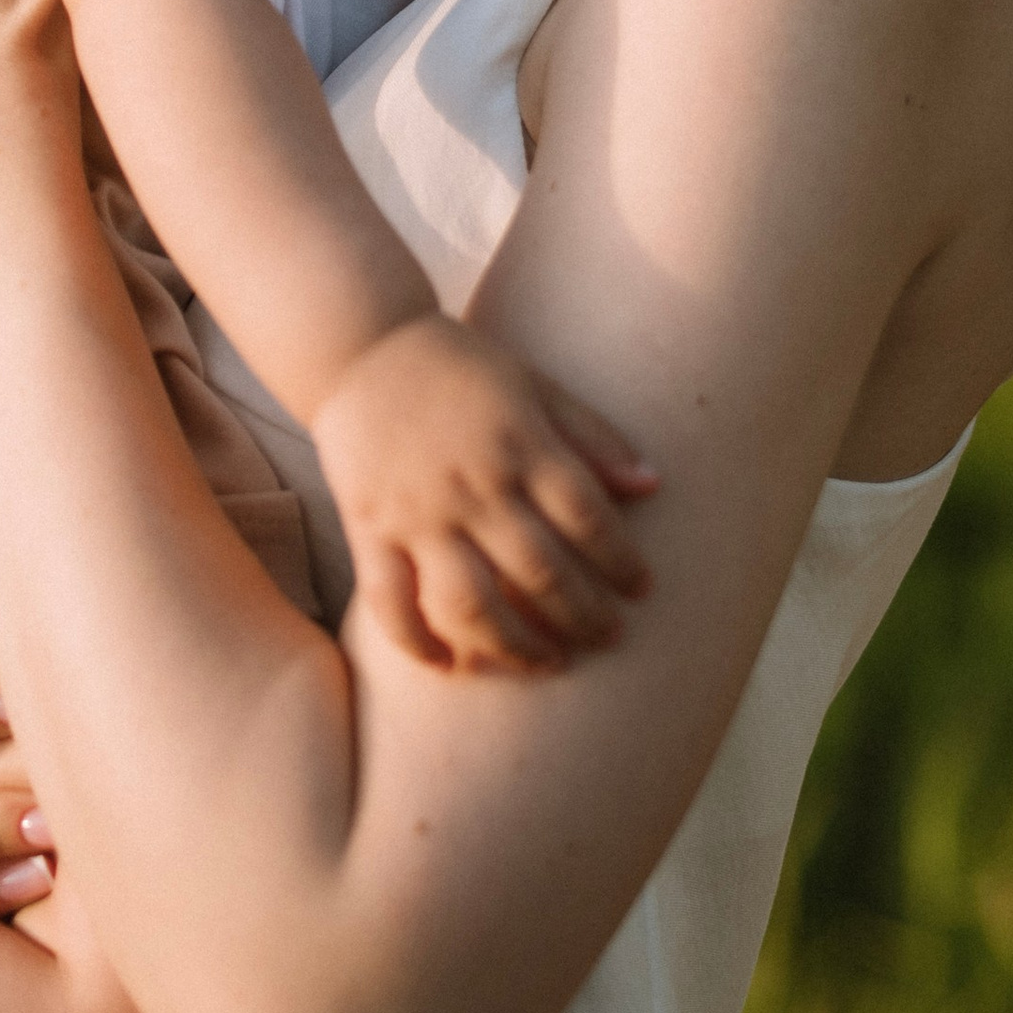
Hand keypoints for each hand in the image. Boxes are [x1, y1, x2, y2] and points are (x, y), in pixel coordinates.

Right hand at [310, 317, 657, 673]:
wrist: (361, 345)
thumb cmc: (459, 367)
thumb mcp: (535, 385)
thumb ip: (592, 436)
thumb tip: (652, 485)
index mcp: (521, 444)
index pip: (586, 517)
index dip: (621, 560)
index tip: (642, 589)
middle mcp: (473, 485)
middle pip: (540, 571)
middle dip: (583, 616)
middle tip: (609, 638)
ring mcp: (418, 513)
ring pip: (470, 603)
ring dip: (514, 645)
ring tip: (547, 663)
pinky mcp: (370, 530)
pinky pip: (391, 602)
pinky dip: (418, 641)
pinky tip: (448, 666)